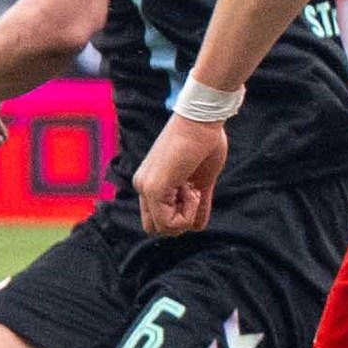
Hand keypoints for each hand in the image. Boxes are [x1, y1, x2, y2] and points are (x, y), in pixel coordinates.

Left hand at [135, 111, 228, 236]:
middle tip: (194, 195)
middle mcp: (143, 185)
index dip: (182, 215)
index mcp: (150, 181)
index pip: (158, 218)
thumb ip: (198, 205)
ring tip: (194, 189)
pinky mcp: (154, 188)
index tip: (196, 192)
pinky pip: (170, 222)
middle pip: (157, 228)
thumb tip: (199, 228)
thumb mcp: (201, 181)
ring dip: (187, 217)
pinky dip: (189, 214)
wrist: (203, 119)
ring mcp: (146, 187)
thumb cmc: (205, 142)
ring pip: (164, 228)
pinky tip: (194, 190)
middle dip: (181, 221)